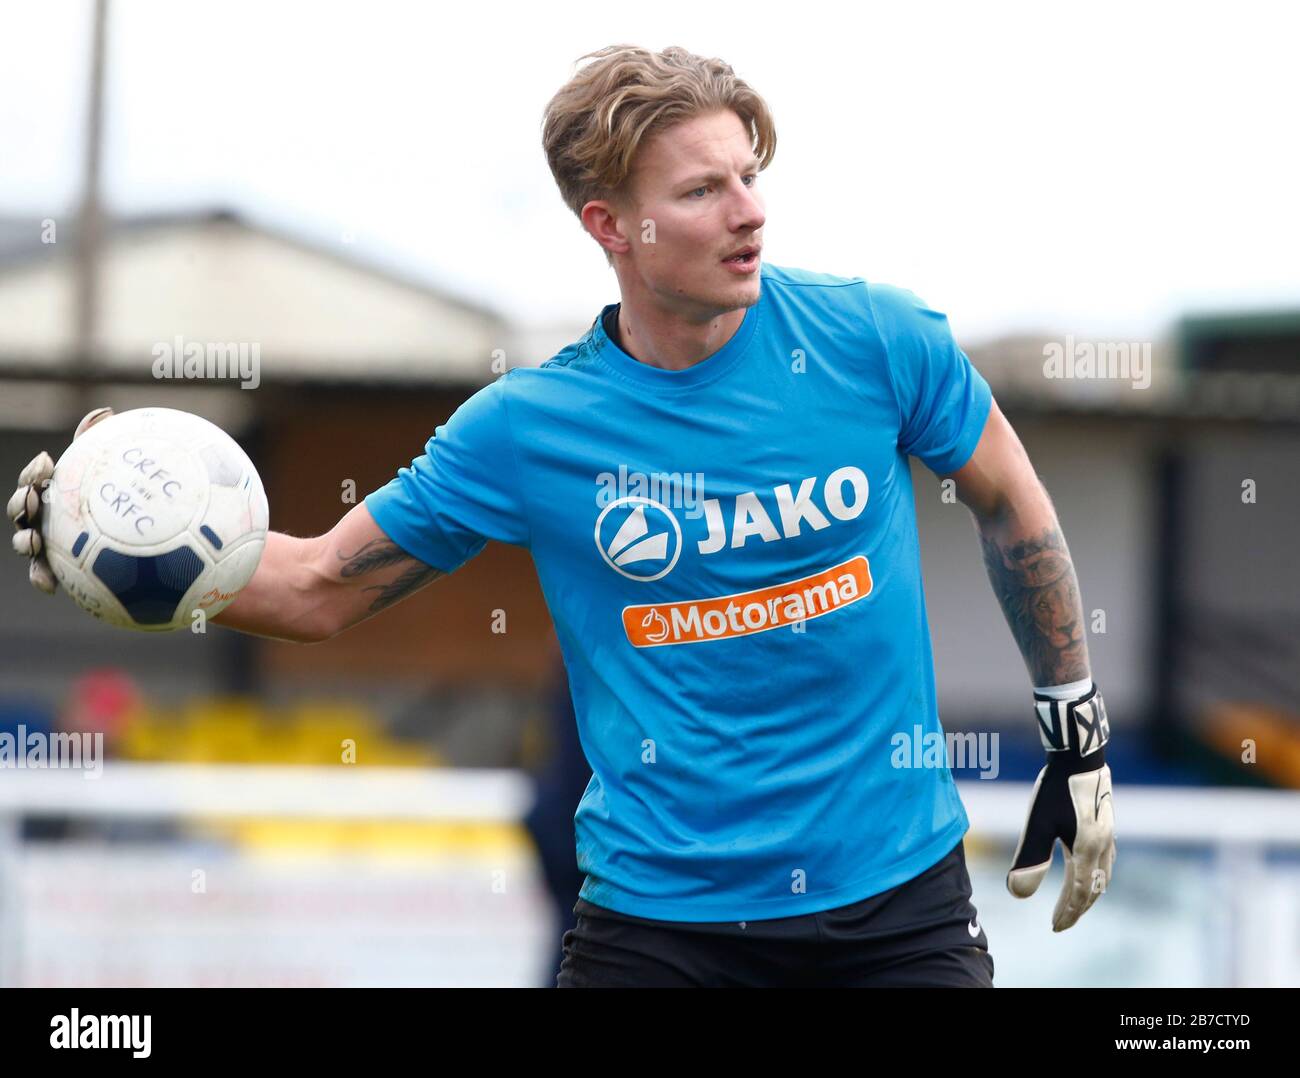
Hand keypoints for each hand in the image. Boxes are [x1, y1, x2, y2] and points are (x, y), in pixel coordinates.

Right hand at [8, 406, 114, 593]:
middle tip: (34, 499)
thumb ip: (100, 443)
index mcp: (50, 490)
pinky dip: (40, 577)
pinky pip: (41, 573)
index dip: (35, 472)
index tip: (47, 461)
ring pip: (24, 540)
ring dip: (24, 540)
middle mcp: (42, 514)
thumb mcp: (106, 470)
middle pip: (20, 508)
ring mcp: (44, 540)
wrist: (126, 538)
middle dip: (22, 503)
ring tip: (34, 542)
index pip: (33, 478)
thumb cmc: (114, 495)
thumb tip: (105, 411)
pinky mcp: (53, 566)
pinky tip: (49, 586)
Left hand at [1007, 685, 1115, 930]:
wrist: (1080, 755)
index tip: (1055, 927)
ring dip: (1090, 893)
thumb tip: (1017, 893)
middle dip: (1078, 907)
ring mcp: (1108, 834)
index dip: (1067, 912)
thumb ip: (1029, 859)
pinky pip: (1107, 859)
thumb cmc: (1055, 788)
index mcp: (1086, 850)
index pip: (1078, 892)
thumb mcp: (1038, 824)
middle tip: (1062, 922)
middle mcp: (1103, 846)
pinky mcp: (1107, 822)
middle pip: (1094, 888)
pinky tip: (1089, 869)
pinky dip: (1098, 874)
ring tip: (1076, 903)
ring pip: (1103, 874)